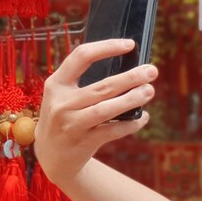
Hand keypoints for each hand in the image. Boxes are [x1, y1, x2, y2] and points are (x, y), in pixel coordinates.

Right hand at [34, 39, 156, 183]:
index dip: (106, 47)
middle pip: (102, 86)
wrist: (50, 156)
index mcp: (56, 84)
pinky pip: (113, 131)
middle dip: (130, 77)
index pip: (81, 57)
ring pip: (107, 109)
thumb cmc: (64, 118)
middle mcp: (62, 103)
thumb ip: (84, 82)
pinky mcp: (83, 142)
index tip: (129, 44)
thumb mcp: (62, 96)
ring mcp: (72, 124)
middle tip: (152, 71)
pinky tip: (143, 117)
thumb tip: (127, 68)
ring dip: (132, 99)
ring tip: (149, 91)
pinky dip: (131, 124)